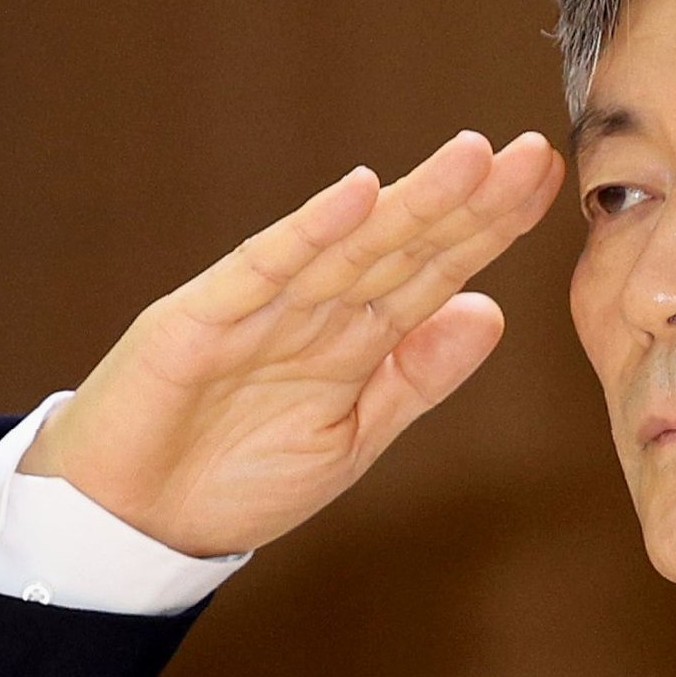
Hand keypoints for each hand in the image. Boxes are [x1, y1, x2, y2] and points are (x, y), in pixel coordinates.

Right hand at [26, 129, 563, 557]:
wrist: (129, 523)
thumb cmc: (231, 479)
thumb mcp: (349, 441)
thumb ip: (414, 379)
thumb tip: (493, 312)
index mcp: (352, 339)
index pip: (433, 270)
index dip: (488, 227)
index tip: (546, 183)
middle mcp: (312, 310)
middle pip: (402, 245)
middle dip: (467, 201)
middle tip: (532, 153)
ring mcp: (256, 308)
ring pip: (347, 246)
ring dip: (409, 201)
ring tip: (471, 156)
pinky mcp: (197, 320)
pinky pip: (261, 271)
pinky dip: (307, 234)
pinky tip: (355, 194)